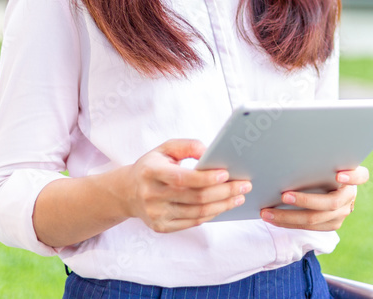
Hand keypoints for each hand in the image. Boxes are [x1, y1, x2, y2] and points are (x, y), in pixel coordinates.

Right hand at [122, 139, 250, 232]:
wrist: (127, 192)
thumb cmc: (152, 166)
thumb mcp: (165, 148)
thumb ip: (188, 146)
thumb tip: (210, 153)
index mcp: (151, 172)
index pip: (182, 178)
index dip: (205, 178)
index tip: (226, 174)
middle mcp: (152, 195)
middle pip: (195, 197)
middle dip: (224, 191)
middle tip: (244, 185)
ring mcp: (156, 215)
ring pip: (197, 213)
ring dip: (223, 205)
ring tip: (239, 196)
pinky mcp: (161, 227)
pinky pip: (192, 222)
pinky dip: (212, 214)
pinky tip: (224, 205)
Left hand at [259, 166, 367, 230]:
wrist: (330, 186)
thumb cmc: (322, 167)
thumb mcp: (325, 161)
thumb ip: (319, 160)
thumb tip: (291, 150)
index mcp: (353, 176)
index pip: (361, 176)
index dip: (352, 177)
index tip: (338, 175)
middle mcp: (350, 196)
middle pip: (330, 203)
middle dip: (305, 200)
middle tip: (284, 195)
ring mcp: (342, 212)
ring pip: (316, 219)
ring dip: (288, 216)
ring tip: (267, 213)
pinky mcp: (333, 224)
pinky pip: (310, 228)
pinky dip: (289, 223)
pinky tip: (273, 219)